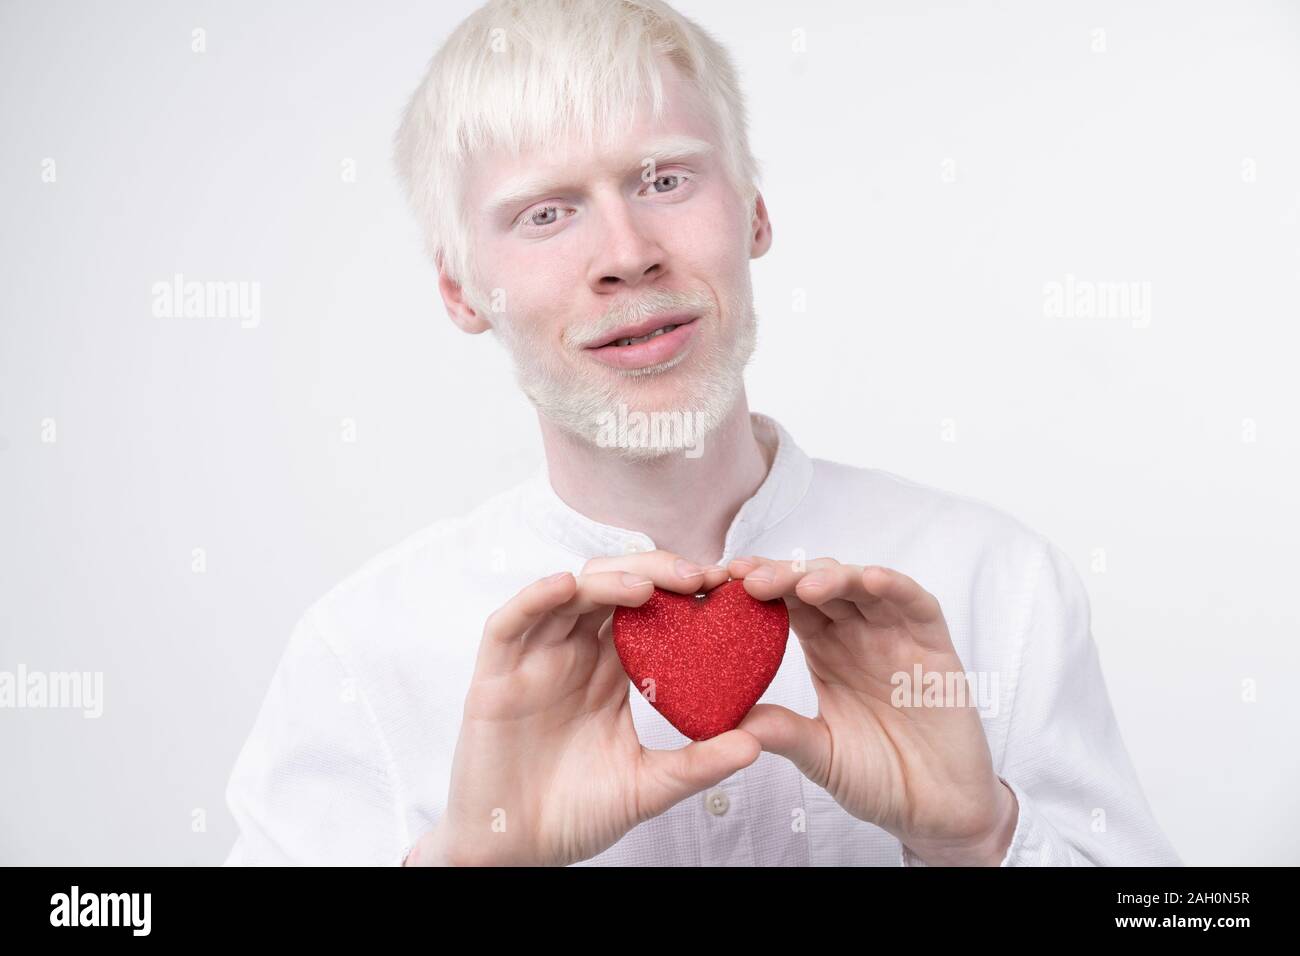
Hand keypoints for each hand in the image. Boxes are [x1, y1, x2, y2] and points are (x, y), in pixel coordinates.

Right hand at [406, 551, 760, 865]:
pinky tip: (567, 586)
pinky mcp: (494, 676)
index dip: (682, 591)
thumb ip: (697, 764)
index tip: (726, 587)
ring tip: (647, 586)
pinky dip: (535, 597)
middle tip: (698, 577)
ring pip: (567, 594)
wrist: (516, 852)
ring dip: (606, 580)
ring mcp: (533, 660)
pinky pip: (509, 624)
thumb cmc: (576, 815)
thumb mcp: (648, 787)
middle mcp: (574, 654)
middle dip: (654, 572)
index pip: (648, 610)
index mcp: (612, 670)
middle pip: (611, 586)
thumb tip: (755, 743)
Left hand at [727, 556, 1017, 865]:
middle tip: (748, 578)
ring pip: (861, 585)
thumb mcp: (821, 756)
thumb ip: (783, 733)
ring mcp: (896, 634)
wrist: (938, 810)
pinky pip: (915, 604)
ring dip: (832, 576)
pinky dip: (894, 587)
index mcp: (824, 650)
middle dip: (783, 576)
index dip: (756, 588)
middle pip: (817, 585)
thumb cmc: (880, 777)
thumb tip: (729, 721)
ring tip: (803, 584)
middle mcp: (857, 633)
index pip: (786, 605)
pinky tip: (869, 580)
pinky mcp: (934, 645)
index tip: (720, 582)